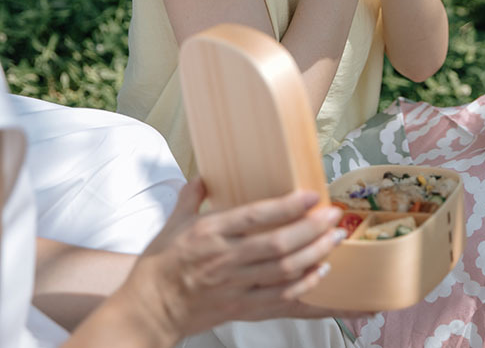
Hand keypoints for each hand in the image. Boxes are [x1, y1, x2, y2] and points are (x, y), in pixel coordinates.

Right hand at [123, 180, 350, 339]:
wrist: (148, 310)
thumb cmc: (160, 263)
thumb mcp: (173, 222)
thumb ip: (193, 195)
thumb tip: (205, 174)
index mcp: (210, 232)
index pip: (255, 216)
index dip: (287, 206)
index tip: (312, 195)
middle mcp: (225, 259)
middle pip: (278, 245)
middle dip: (312, 229)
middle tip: (334, 216)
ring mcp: (235, 286)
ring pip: (284, 272)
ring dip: (315, 255)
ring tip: (336, 239)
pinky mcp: (241, 309)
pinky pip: (280, 300)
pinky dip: (305, 288)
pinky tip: (322, 274)